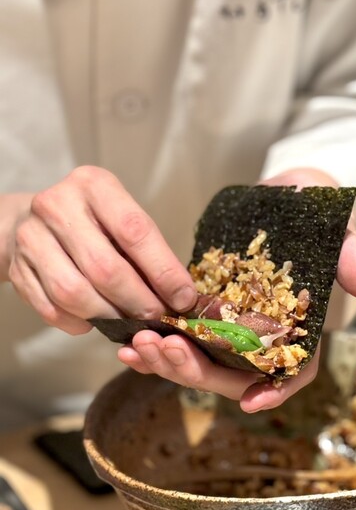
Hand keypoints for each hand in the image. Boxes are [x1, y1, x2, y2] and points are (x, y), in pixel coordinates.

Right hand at [6, 166, 196, 333]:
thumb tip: (181, 298)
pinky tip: (94, 322)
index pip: (135, 232)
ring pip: (74, 293)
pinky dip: (78, 323)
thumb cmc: (93, 224)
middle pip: (105, 268)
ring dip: (109, 317)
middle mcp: (58, 205)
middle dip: (138, 302)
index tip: (183, 298)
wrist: (31, 222)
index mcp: (95, 185)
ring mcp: (31, 237)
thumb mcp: (122, 219)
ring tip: (128, 323)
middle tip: (157, 319)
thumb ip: (148, 252)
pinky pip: (51, 309)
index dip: (164, 272)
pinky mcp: (16, 269)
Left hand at [119, 168, 355, 411]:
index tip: (250, 402)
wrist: (277, 188)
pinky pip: (180, 340)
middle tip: (165, 352)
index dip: (275, 390)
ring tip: (138, 346)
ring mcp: (232, 324)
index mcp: (299, 322)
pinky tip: (128, 344)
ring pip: (202, 363)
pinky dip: (156, 347)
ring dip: (170, 363)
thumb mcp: (334, 221)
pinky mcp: (204, 311)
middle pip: (235, 374)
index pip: (293, 370)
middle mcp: (263, 332)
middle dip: (199, 373)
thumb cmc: (312, 204)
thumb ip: (349, 251)